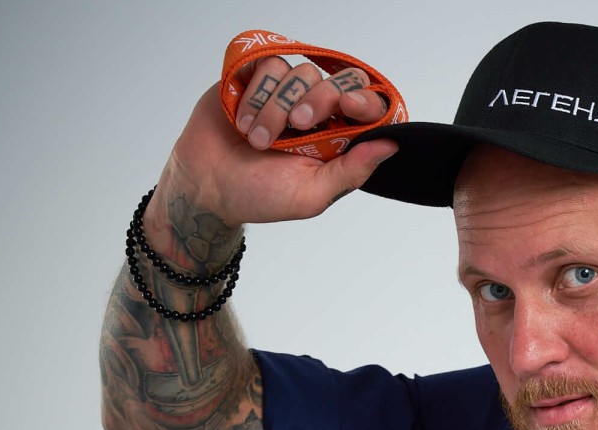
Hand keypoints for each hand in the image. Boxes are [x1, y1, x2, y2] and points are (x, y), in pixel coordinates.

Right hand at [154, 54, 399, 229]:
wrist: (206, 185)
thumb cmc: (259, 196)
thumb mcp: (311, 195)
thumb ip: (352, 171)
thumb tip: (391, 145)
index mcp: (336, 139)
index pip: (366, 108)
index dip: (365, 101)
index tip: (350, 107)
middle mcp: (316, 112)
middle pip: (337, 81)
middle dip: (320, 99)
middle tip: (298, 126)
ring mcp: (287, 92)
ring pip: (300, 72)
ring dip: (277, 108)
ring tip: (257, 140)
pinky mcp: (257, 77)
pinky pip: (269, 65)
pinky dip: (256, 94)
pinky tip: (243, 122)